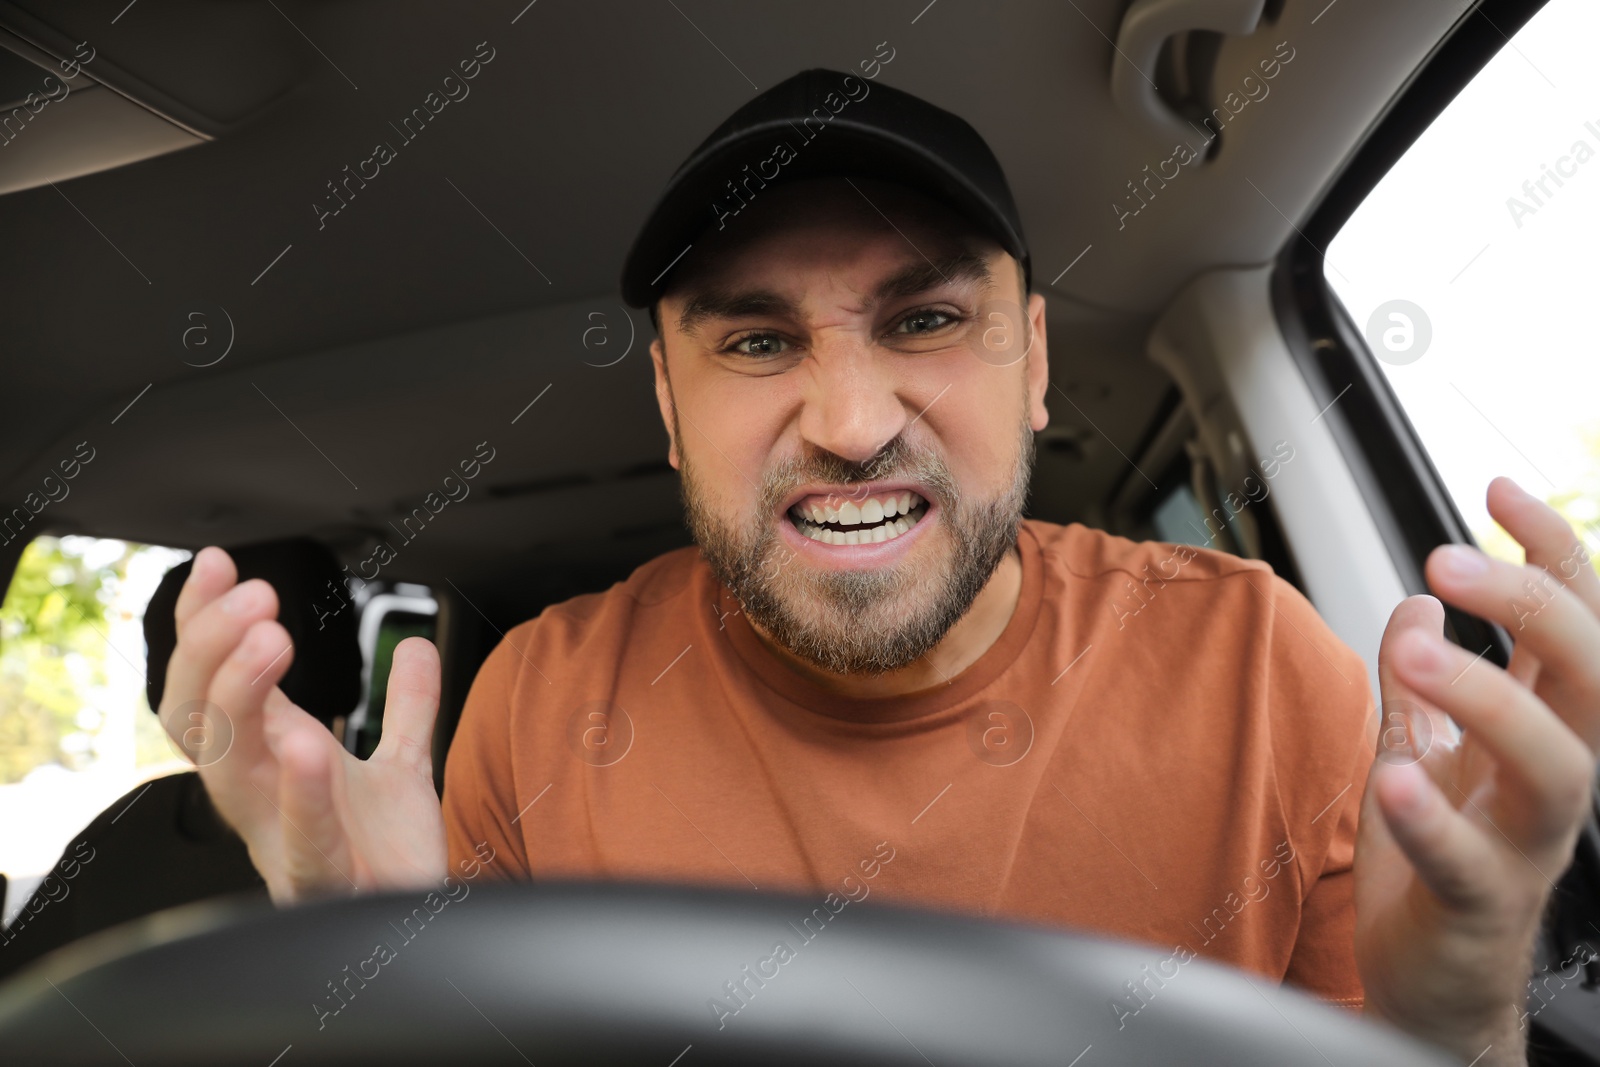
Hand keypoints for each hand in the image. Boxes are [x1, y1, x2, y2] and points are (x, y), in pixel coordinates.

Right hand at [158, 546, 447, 903]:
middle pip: (196, 718)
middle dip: (212, 649)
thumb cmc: (390, 858)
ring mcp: (283, 840)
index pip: (208, 685)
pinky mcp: (327, 883)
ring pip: (226, 770)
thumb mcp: (400, 768)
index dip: (203, 626)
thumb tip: (415, 646)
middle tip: (256, 595)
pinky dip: (302, 795)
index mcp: (267, 764)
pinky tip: (308, 747)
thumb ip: (406, 709)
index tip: (221, 564)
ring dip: (241, 697)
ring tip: (270, 639)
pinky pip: (301, 841)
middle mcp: (259, 798)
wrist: (422, 931)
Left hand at [1355, 477, 1599, 1065]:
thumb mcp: (1420, 749)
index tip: (1498, 487)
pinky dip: (1437, 819)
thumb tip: (1416, 603)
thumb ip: (1421, 682)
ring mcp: (1528, 848)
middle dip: (1532, 605)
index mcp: (1542, 733)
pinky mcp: (1480, 908)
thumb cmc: (1434, 863)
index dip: (1552, 551)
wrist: (1430, 981)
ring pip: (1557, 767)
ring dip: (1489, 698)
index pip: (1576, 625)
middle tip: (1446, 556)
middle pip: (1591, 678)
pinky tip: (1397, 778)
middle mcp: (1555, 782)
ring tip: (1418, 651)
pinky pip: (1472, 863)